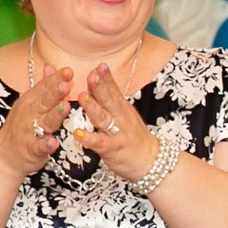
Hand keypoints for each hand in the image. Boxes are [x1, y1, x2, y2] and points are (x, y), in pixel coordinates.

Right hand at [0, 64, 72, 181]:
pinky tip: (54, 143)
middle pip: (43, 101)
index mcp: (30, 101)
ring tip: (66, 107)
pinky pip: (39, 147)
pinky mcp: (30, 149)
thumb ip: (42, 87)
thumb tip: (50, 66)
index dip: (56, 79)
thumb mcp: (29, 104)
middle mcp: (29, 114)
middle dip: (55, 92)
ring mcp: (28, 131)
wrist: (4, 156)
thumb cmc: (22, 128)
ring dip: (55, 114)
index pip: (44, 87)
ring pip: (44, 122)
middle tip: (66, 83)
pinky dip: (46, 145)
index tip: (69, 70)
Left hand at [76, 62, 163, 183]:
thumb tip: (94, 78)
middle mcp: (120, 118)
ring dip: (92, 108)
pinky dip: (88, 138)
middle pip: (109, 100)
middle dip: (100, 87)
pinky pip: (99, 143)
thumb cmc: (133, 136)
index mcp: (121, 108)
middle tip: (92, 75)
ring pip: (103, 119)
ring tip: (82, 97)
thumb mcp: (125, 113)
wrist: (151, 161)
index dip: (107, 78)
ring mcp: (117, 133)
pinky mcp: (112, 149)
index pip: (113, 89)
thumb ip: (109, 98)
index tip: (101, 65)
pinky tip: (77, 133)